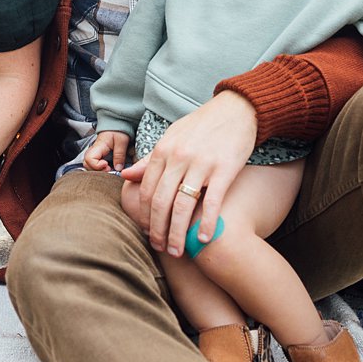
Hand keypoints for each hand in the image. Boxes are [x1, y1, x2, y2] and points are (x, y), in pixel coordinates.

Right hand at [84, 131, 129, 171]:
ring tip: (108, 169)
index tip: (107, 165)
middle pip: (86, 164)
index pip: (89, 159)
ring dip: (98, 170)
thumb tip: (118, 169)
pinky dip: (99, 169)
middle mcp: (93, 150)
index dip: (97, 166)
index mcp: (98, 146)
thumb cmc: (118, 131)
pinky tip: (107, 167)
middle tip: (109, 169)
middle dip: (97, 170)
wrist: (116, 124)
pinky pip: (93, 165)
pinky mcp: (97, 155)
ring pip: (88, 166)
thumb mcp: (121, 142)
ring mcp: (94, 153)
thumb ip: (119, 155)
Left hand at [118, 90, 256, 255]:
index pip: (147, 190)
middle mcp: (178, 157)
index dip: (145, 215)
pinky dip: (205, 223)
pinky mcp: (224, 169)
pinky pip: (211, 202)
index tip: (148, 232)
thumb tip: (125, 175)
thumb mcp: (172, 137)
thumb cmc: (202, 125)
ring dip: (178, 233)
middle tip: (160, 248)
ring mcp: (201, 164)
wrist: (236, 109)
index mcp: (163, 150)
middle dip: (158, 230)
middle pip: (161, 202)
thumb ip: (150, 159)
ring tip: (177, 251)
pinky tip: (203, 239)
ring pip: (182, 206)